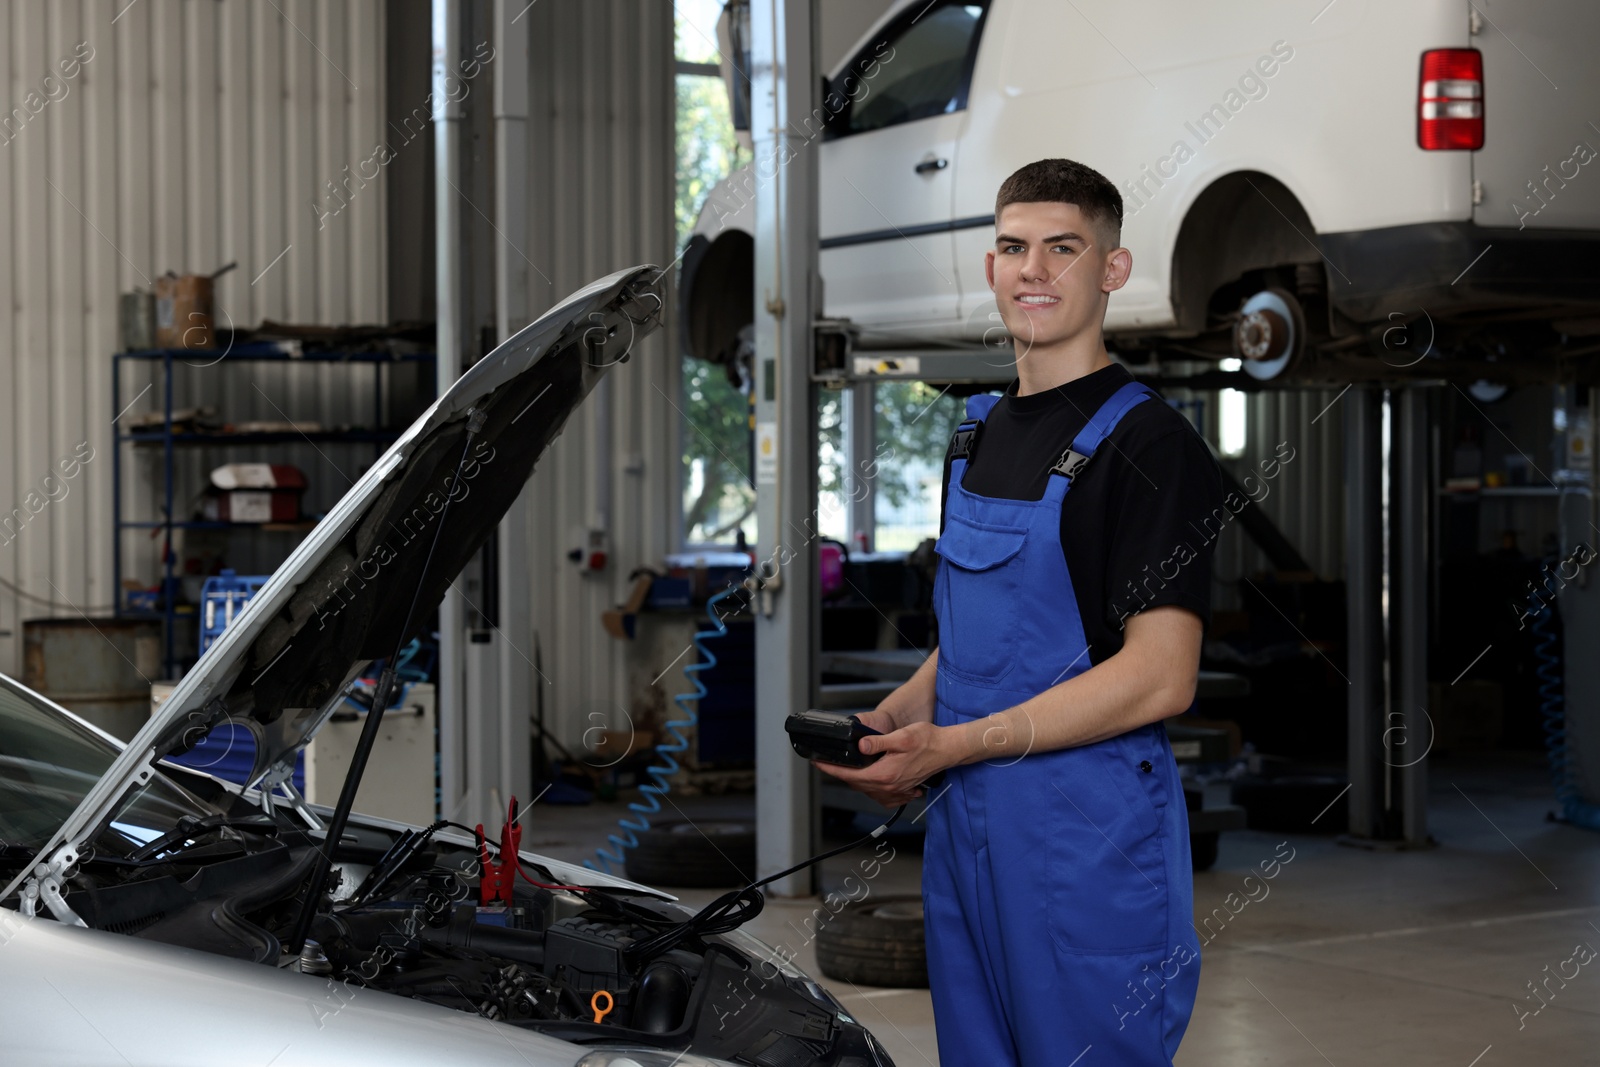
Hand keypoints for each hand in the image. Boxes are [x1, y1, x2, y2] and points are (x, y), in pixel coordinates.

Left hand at [813, 721, 952, 807]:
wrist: (947, 749)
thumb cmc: (927, 741)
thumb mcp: (900, 737)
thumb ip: (877, 743)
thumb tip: (860, 747)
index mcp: (884, 773)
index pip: (850, 774)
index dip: (831, 769)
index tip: (818, 763)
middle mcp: (889, 785)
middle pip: (856, 783)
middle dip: (840, 773)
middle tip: (828, 763)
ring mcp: (897, 789)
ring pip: (867, 789)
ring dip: (855, 780)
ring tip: (846, 769)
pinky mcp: (903, 789)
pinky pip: (881, 794)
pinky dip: (871, 788)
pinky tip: (870, 780)